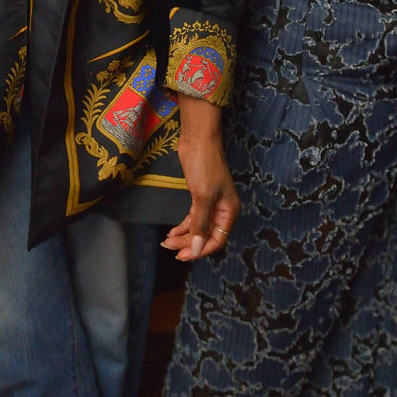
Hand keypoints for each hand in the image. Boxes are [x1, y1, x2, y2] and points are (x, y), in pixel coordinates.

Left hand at [162, 95, 239, 260]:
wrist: (198, 140)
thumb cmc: (205, 166)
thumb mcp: (203, 197)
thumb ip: (200, 224)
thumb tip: (197, 248)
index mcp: (229, 211)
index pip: (217, 239)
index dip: (201, 249)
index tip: (183, 256)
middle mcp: (222, 210)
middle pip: (206, 235)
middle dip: (189, 244)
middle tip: (170, 250)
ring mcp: (210, 204)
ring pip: (198, 227)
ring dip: (183, 236)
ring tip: (167, 242)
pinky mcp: (199, 197)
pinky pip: (193, 218)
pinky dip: (183, 226)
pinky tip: (172, 233)